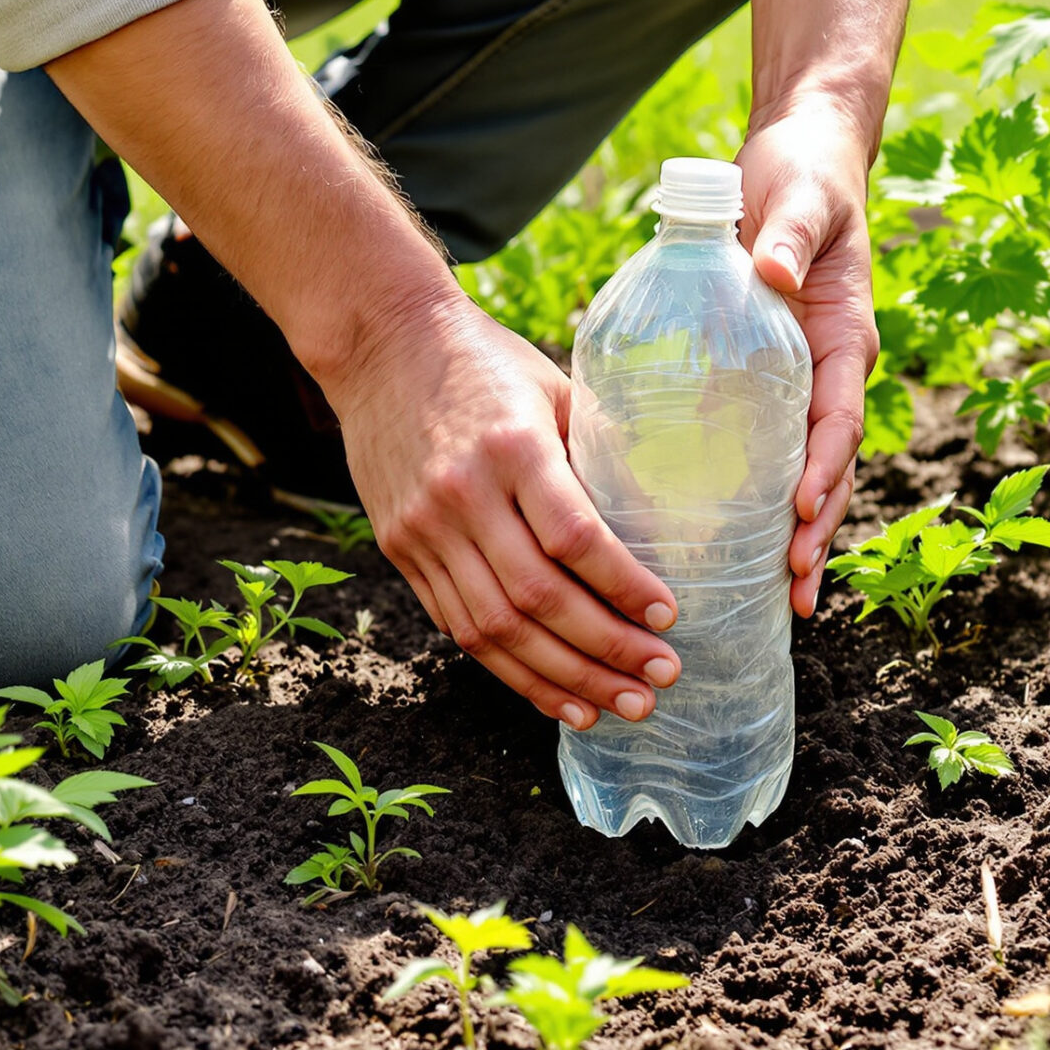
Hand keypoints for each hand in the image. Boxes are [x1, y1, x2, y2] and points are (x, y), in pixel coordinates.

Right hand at [320, 296, 683, 727]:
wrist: (381, 342)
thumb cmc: (486, 361)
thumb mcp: (552, 389)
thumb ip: (595, 456)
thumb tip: (661, 529)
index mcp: (511, 447)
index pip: (573, 537)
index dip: (623, 586)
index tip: (669, 617)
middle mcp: (462, 494)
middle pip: (536, 597)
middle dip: (605, 649)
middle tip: (660, 679)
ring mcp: (423, 528)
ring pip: (495, 629)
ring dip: (562, 679)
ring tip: (617, 706)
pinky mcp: (400, 549)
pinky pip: (459, 627)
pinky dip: (511, 671)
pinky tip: (558, 696)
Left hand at [738, 100, 878, 616]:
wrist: (803, 159)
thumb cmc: (803, 176)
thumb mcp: (798, 197)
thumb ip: (787, 233)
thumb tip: (771, 274)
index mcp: (843, 336)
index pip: (838, 416)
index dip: (825, 466)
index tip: (803, 508)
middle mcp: (832, 370)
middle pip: (832, 464)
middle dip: (818, 529)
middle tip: (796, 589)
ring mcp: (807, 380)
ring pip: (811, 469)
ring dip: (801, 532)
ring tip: (783, 597)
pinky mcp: (776, 380)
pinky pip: (778, 449)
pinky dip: (770, 499)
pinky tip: (743, 546)